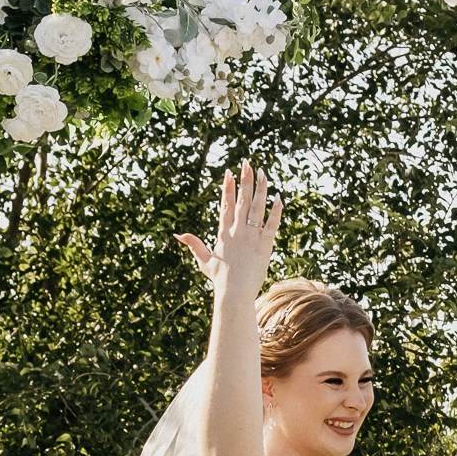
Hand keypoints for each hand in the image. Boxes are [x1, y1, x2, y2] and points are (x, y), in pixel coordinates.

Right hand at [180, 164, 280, 292]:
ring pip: (257, 208)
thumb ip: (193, 244)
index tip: (228, 172)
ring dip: (260, 189)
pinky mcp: (264, 245)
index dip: (227, 188)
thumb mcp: (204, 260)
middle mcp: (236, 231)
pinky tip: (278, 198)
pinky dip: (275, 211)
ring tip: (263, 173)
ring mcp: (251, 237)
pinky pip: (271, 224)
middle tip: (247, 163)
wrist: (233, 293)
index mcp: (223, 233)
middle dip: (244, 180)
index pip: (225, 205)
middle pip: (241, 200)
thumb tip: (177, 234)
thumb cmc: (219, 279)